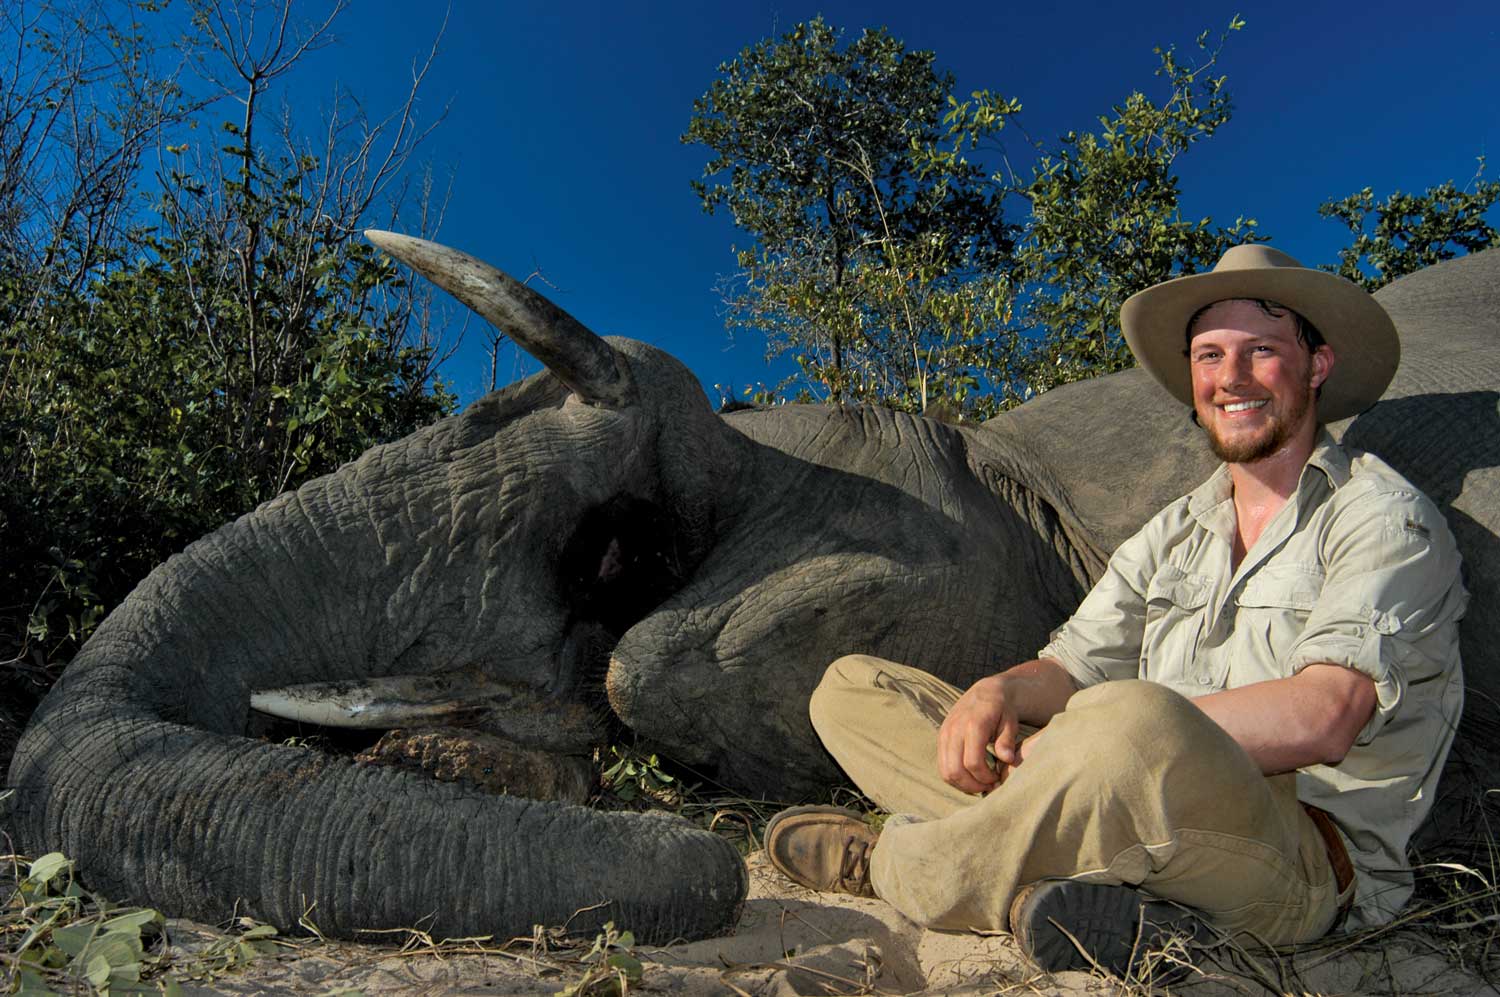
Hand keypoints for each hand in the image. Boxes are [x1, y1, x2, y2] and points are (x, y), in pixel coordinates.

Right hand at [937, 674, 1020, 793]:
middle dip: (972, 786)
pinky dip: (954, 777)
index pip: (972, 762)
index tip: (997, 780)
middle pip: (955, 770)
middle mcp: (954, 729)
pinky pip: (942, 765)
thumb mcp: (1010, 722)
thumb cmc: (1002, 710)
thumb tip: (1007, 759)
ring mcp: (944, 733)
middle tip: (988, 786)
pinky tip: (970, 776)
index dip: (985, 778)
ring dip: (962, 784)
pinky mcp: (941, 738)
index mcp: (974, 725)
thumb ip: (1007, 740)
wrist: (986, 692)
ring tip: (980, 783)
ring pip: (945, 771)